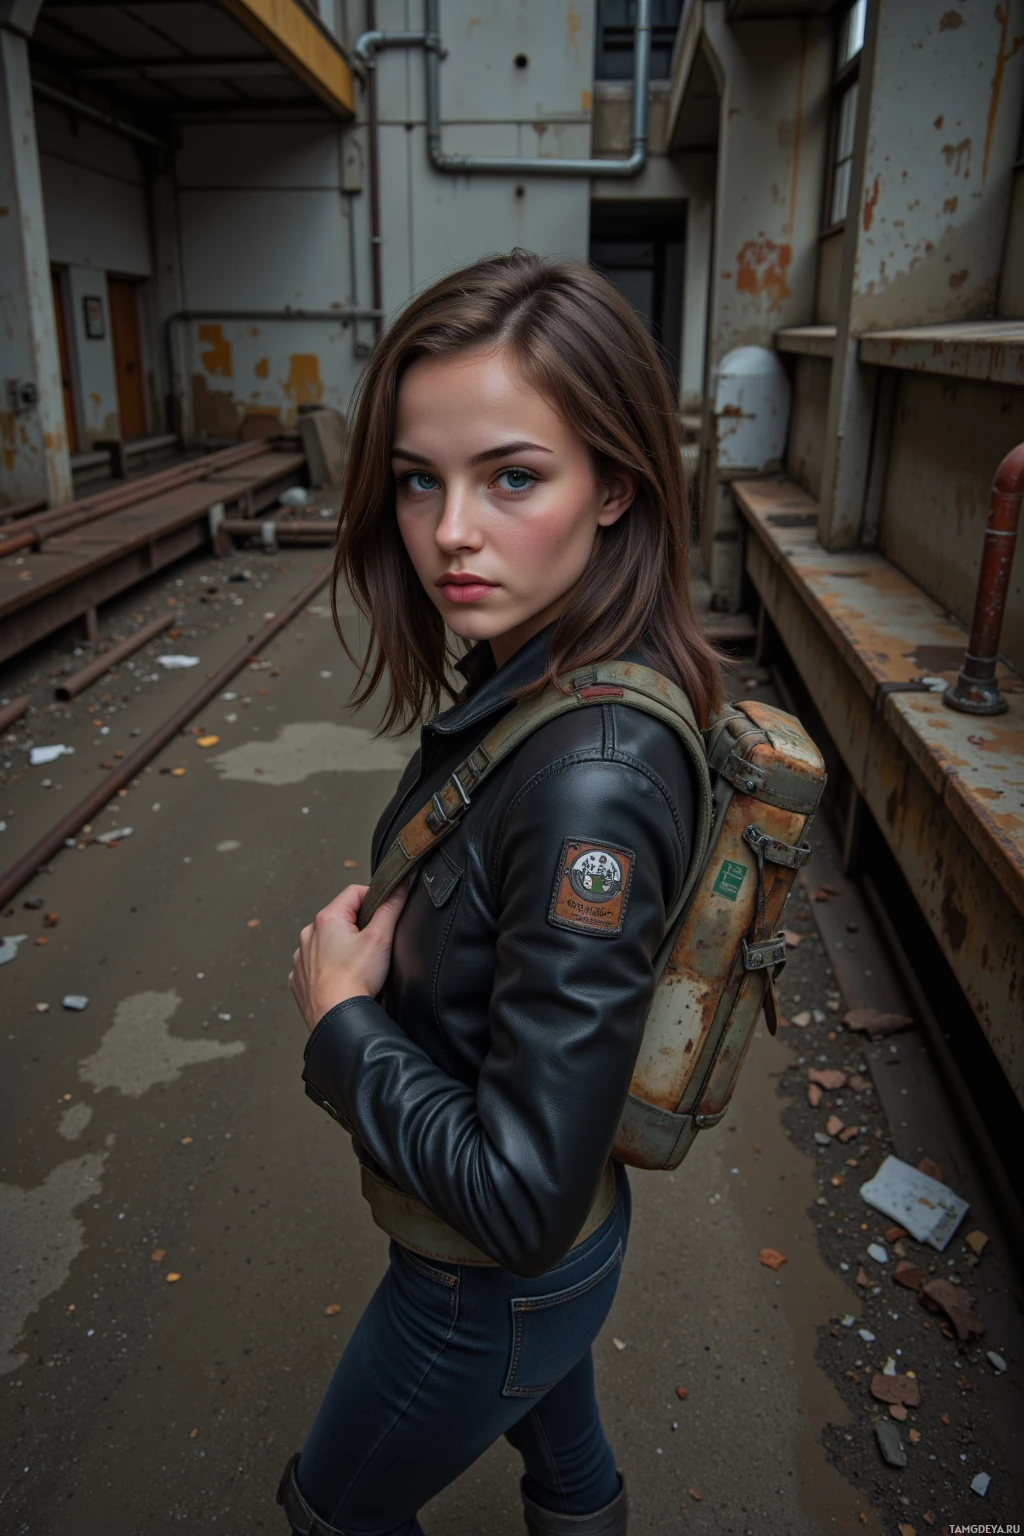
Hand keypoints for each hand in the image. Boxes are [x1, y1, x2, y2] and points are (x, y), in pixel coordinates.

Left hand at [289, 880, 409, 1031]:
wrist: (335, 1017)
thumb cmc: (355, 980)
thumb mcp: (380, 938)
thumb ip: (390, 908)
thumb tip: (398, 888)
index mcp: (327, 918)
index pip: (355, 893)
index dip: (375, 899)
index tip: (385, 914)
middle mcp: (309, 934)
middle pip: (341, 918)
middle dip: (358, 927)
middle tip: (374, 945)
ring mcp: (302, 957)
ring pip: (327, 942)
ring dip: (341, 947)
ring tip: (357, 966)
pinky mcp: (300, 977)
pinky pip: (316, 964)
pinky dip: (329, 967)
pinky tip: (342, 978)